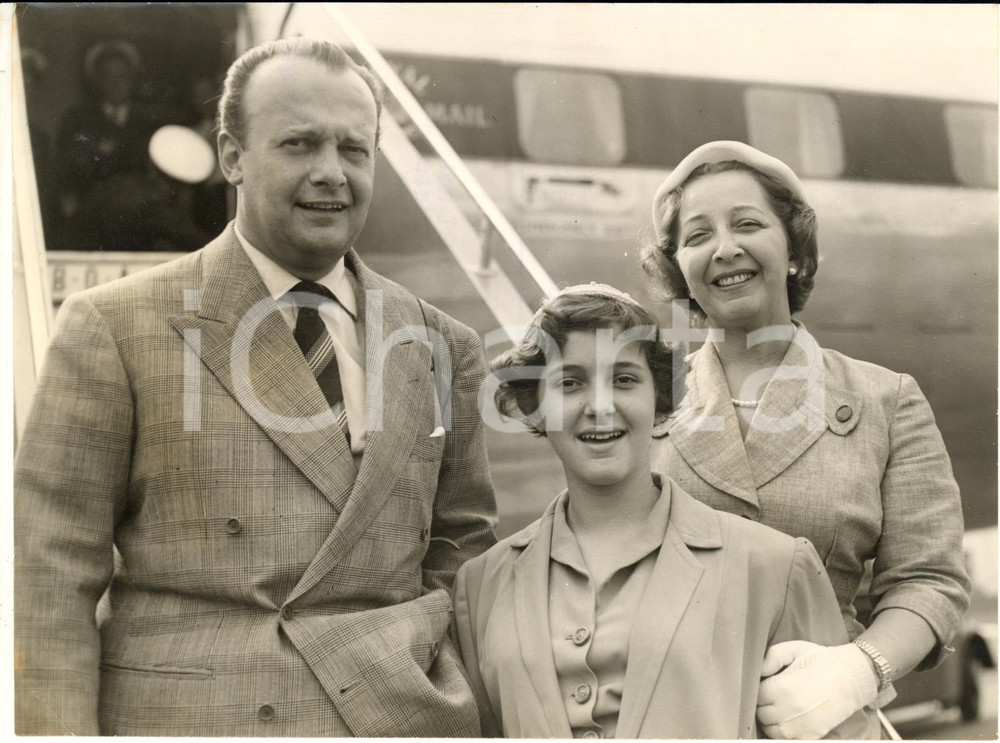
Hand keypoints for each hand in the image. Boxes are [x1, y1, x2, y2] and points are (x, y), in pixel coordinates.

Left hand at [757, 641, 877, 738]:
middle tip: (774, 697)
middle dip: (764, 706)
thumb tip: (758, 672)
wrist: (852, 677)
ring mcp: (800, 726)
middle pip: (761, 715)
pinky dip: (784, 734)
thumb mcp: (795, 648)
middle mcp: (789, 710)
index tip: (768, 686)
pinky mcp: (812, 736)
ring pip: (771, 731)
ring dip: (771, 722)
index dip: (760, 691)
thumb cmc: (822, 660)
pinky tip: (789, 722)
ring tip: (781, 709)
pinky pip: (786, 740)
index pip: (757, 697)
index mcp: (783, 688)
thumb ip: (772, 656)